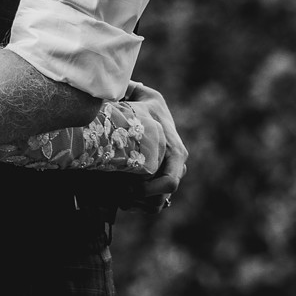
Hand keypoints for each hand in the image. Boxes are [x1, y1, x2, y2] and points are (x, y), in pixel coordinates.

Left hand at [128, 82, 187, 212]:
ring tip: (119, 199)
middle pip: (162, 198)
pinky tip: (122, 199)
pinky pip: (154, 205)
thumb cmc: (145, 105)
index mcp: (175, 152)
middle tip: (120, 196)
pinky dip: (139, 206)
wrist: (148, 113)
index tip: (125, 187)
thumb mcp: (143, 96)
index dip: (147, 190)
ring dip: (138, 206)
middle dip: (140, 201)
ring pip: (157, 205)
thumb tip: (122, 89)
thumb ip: (134, 93)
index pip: (169, 182)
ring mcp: (169, 176)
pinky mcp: (160, 183)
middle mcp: (176, 167)